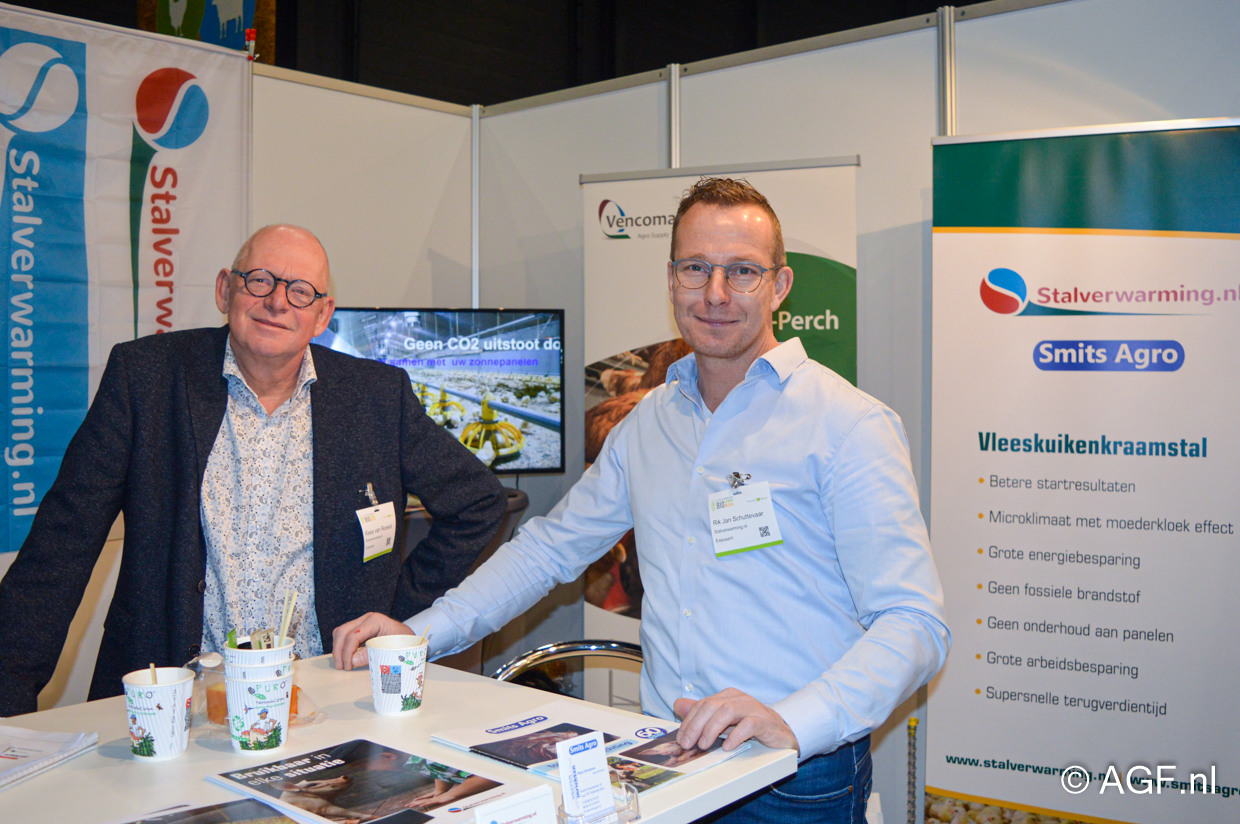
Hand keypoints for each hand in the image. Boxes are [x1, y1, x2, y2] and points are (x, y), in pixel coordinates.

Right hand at [330, 612, 411, 669]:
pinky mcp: (360, 629)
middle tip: (341, 667)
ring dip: (338, 648)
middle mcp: (366, 619)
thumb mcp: (391, 649)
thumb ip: (372, 654)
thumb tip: (353, 660)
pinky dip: (342, 647)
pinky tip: (346, 659)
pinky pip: (345, 636)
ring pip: (340, 632)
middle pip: (343, 631)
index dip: (347, 652)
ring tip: (342, 664)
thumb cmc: (404, 642)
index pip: (354, 635)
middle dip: (339, 650)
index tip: (348, 666)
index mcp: (375, 621)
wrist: (410, 638)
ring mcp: (362, 623)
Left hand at [673, 688, 798, 753]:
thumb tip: (678, 704)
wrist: (781, 733)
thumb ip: (701, 712)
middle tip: (688, 744)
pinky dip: (736, 735)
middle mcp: (739, 698)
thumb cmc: (750, 725)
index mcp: (727, 696)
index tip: (681, 739)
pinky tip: (727, 746)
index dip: (689, 722)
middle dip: (696, 725)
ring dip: (712, 729)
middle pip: (712, 706)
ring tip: (705, 745)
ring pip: (728, 711)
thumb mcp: (723, 719)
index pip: (702, 705)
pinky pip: (748, 725)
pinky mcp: (765, 722)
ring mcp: (753, 708)